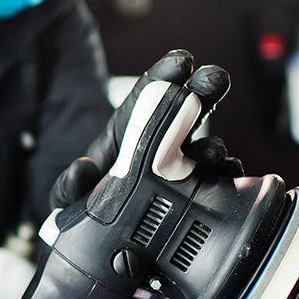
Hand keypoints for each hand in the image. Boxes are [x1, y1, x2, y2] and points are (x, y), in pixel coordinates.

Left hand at [50, 51, 241, 209]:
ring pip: (202, 151)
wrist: (107, 238)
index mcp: (127, 135)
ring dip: (212, 147)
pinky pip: (215, 185)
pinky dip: (224, 179)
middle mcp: (159, 148)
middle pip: (183, 114)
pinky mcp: (195, 196)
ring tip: (214, 150)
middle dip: (200, 93)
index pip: (145, 99)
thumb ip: (68, 185)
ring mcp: (180, 172)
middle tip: (215, 78)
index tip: (180, 61)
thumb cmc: (87, 207)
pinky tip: (229, 174)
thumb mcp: (69, 195)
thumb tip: (80, 171)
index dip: (162, 77)